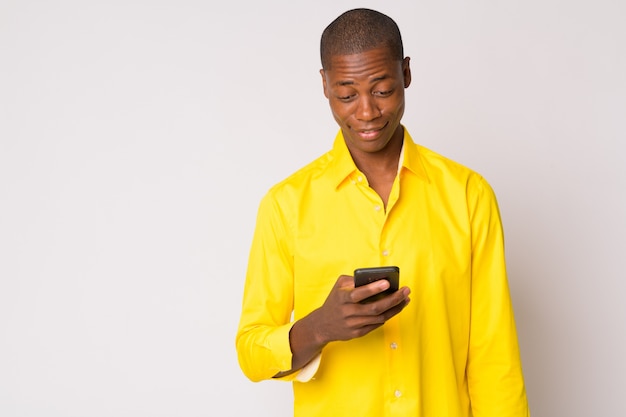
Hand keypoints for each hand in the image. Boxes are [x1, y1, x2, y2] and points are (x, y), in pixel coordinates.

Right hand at [283, 274, 409, 374]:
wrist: (322, 325)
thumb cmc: (335, 301)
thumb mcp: (339, 286)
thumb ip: (354, 280)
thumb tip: (376, 279)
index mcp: (342, 297)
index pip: (359, 293)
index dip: (373, 288)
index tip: (388, 282)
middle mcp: (347, 312)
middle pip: (375, 307)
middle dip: (393, 299)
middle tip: (405, 291)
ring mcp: (352, 324)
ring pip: (379, 317)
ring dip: (395, 308)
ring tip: (405, 299)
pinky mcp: (357, 333)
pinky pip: (377, 324)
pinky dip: (387, 316)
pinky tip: (395, 308)